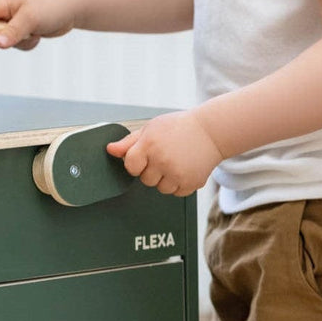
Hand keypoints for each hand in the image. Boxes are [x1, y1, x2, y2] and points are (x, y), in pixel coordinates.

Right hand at [0, 0, 74, 50]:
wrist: (72, 9)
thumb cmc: (51, 6)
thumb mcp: (31, 19)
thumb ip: (13, 32)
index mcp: (4, 4)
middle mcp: (5, 13)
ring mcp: (12, 23)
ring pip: (4, 41)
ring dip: (19, 41)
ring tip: (35, 31)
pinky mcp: (21, 32)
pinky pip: (16, 45)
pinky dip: (26, 44)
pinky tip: (38, 35)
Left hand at [106, 110, 222, 196]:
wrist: (211, 131)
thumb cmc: (179, 127)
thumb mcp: (151, 128)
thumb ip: (129, 142)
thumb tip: (110, 150)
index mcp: (149, 145)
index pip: (130, 166)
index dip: (137, 162)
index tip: (146, 155)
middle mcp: (162, 161)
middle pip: (145, 180)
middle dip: (152, 170)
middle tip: (165, 155)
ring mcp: (177, 173)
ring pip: (161, 189)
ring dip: (166, 179)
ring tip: (176, 162)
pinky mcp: (191, 183)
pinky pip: (176, 193)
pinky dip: (180, 184)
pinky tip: (185, 168)